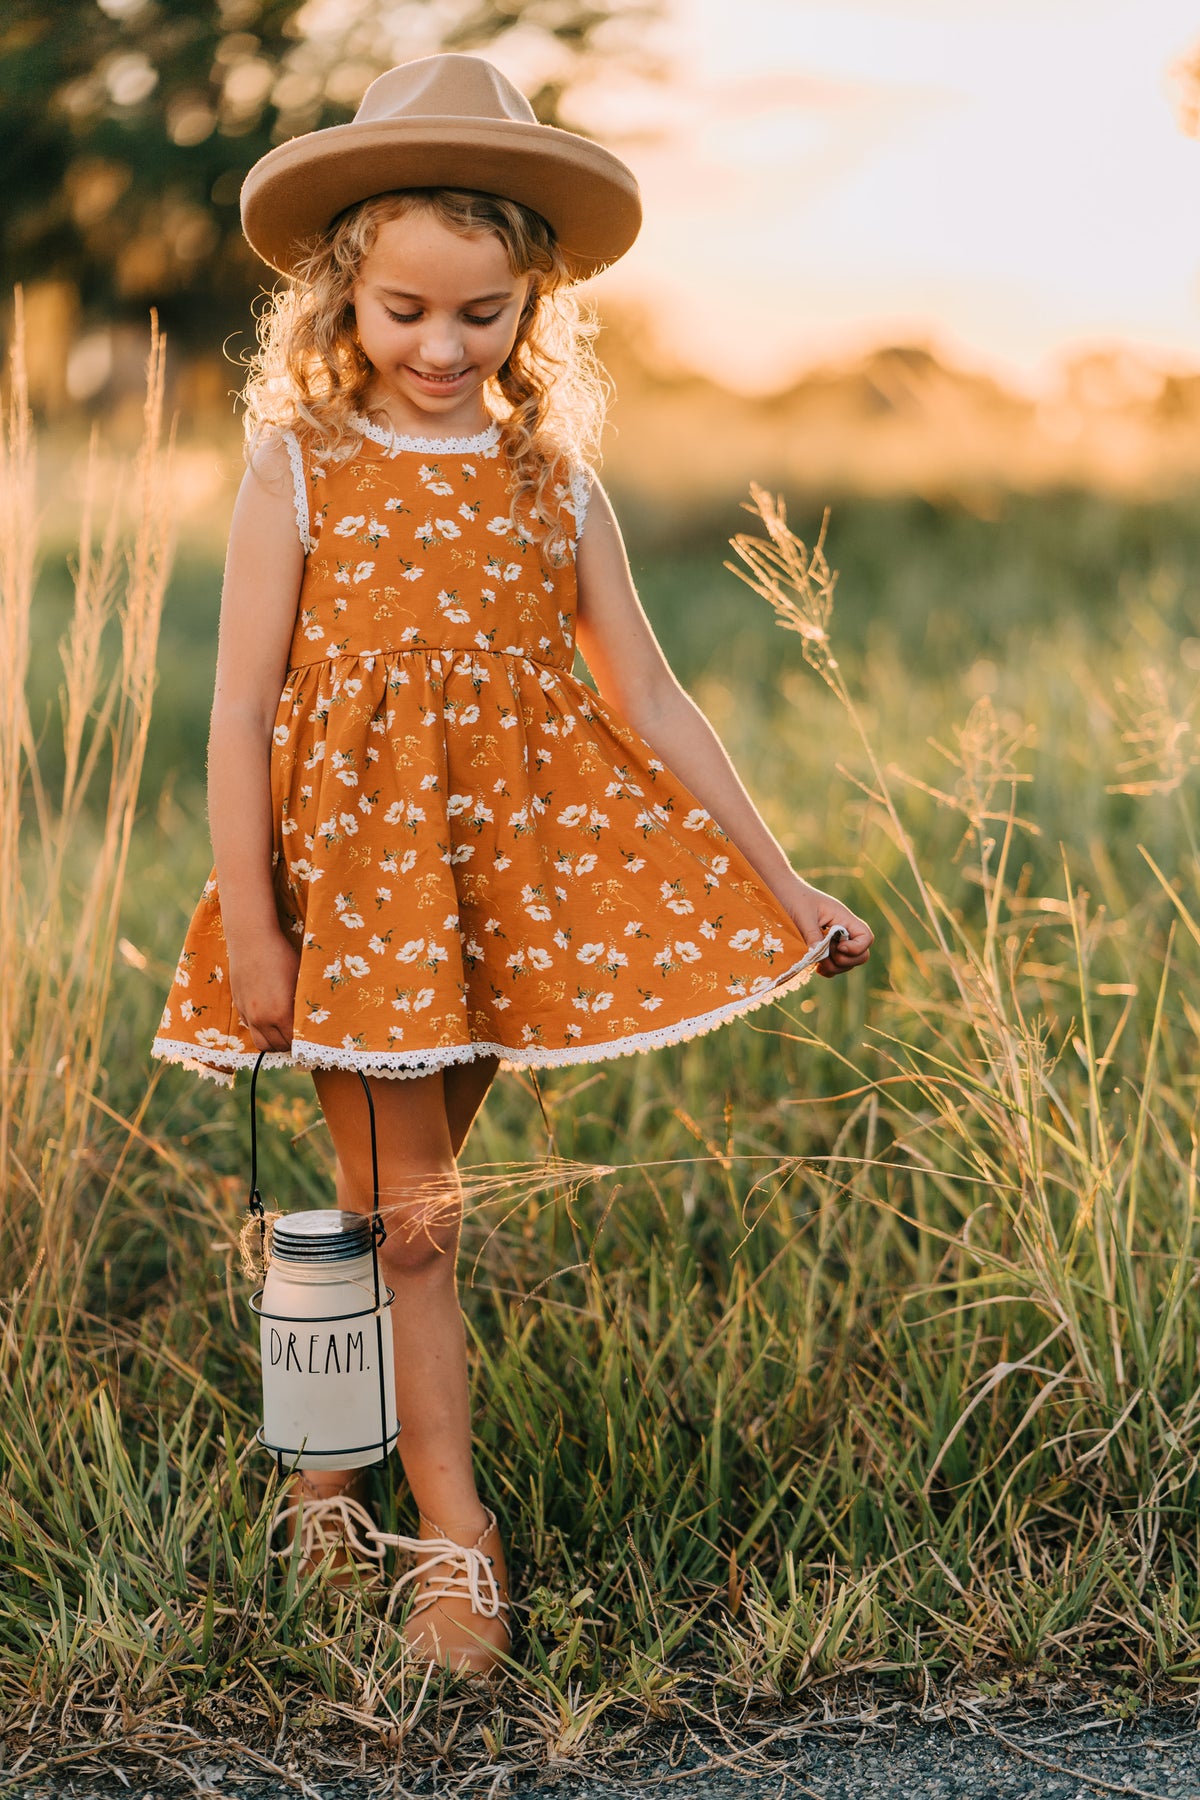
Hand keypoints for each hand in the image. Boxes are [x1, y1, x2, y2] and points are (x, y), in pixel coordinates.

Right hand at [227, 926, 300, 1050]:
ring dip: (273, 1041)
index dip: (303, 1042)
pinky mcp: (238, 1006)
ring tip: (283, 1030)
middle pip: (277, 1047)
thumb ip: (303, 1004)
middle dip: (289, 1044)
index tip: (310, 1037)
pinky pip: (250, 1028)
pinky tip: (269, 1016)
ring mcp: (247, 1014)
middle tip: (298, 1034)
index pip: (294, 1042)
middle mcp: (261, 1018)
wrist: (251, 940)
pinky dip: (261, 1029)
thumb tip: (312, 1020)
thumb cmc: (281, 956)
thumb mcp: (299, 979)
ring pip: (261, 1043)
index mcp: (280, 1014)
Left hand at [779, 878, 873, 979]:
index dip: (857, 948)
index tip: (838, 947)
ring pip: (848, 963)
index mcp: (843, 918)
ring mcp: (835, 941)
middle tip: (825, 956)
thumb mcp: (803, 916)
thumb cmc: (794, 898)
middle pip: (861, 954)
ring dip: (835, 967)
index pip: (866, 937)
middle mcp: (843, 930)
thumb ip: (812, 935)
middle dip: (846, 961)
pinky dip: (829, 970)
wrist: (782, 892)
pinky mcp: (825, 948)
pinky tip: (816, 966)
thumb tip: (819, 955)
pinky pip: (835, 966)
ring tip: (817, 962)